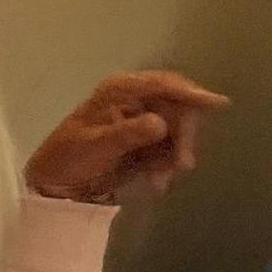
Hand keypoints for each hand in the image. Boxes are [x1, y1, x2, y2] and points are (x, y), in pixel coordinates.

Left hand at [24, 70, 226, 205]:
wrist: (55, 187)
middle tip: (182, 165)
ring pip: (177, 131)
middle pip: (178, 108)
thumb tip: (160, 124)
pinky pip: (169, 150)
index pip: (162, 84)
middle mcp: (136, 100)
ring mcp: (143, 121)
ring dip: (175, 156)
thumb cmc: (66, 159)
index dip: (191, 93)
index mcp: (119, 90)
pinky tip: (156, 184)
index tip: (217, 104)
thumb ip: (127, 134)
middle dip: (183, 136)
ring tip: (160, 181)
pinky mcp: (147, 143)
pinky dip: (167, 166)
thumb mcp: (94, 145)